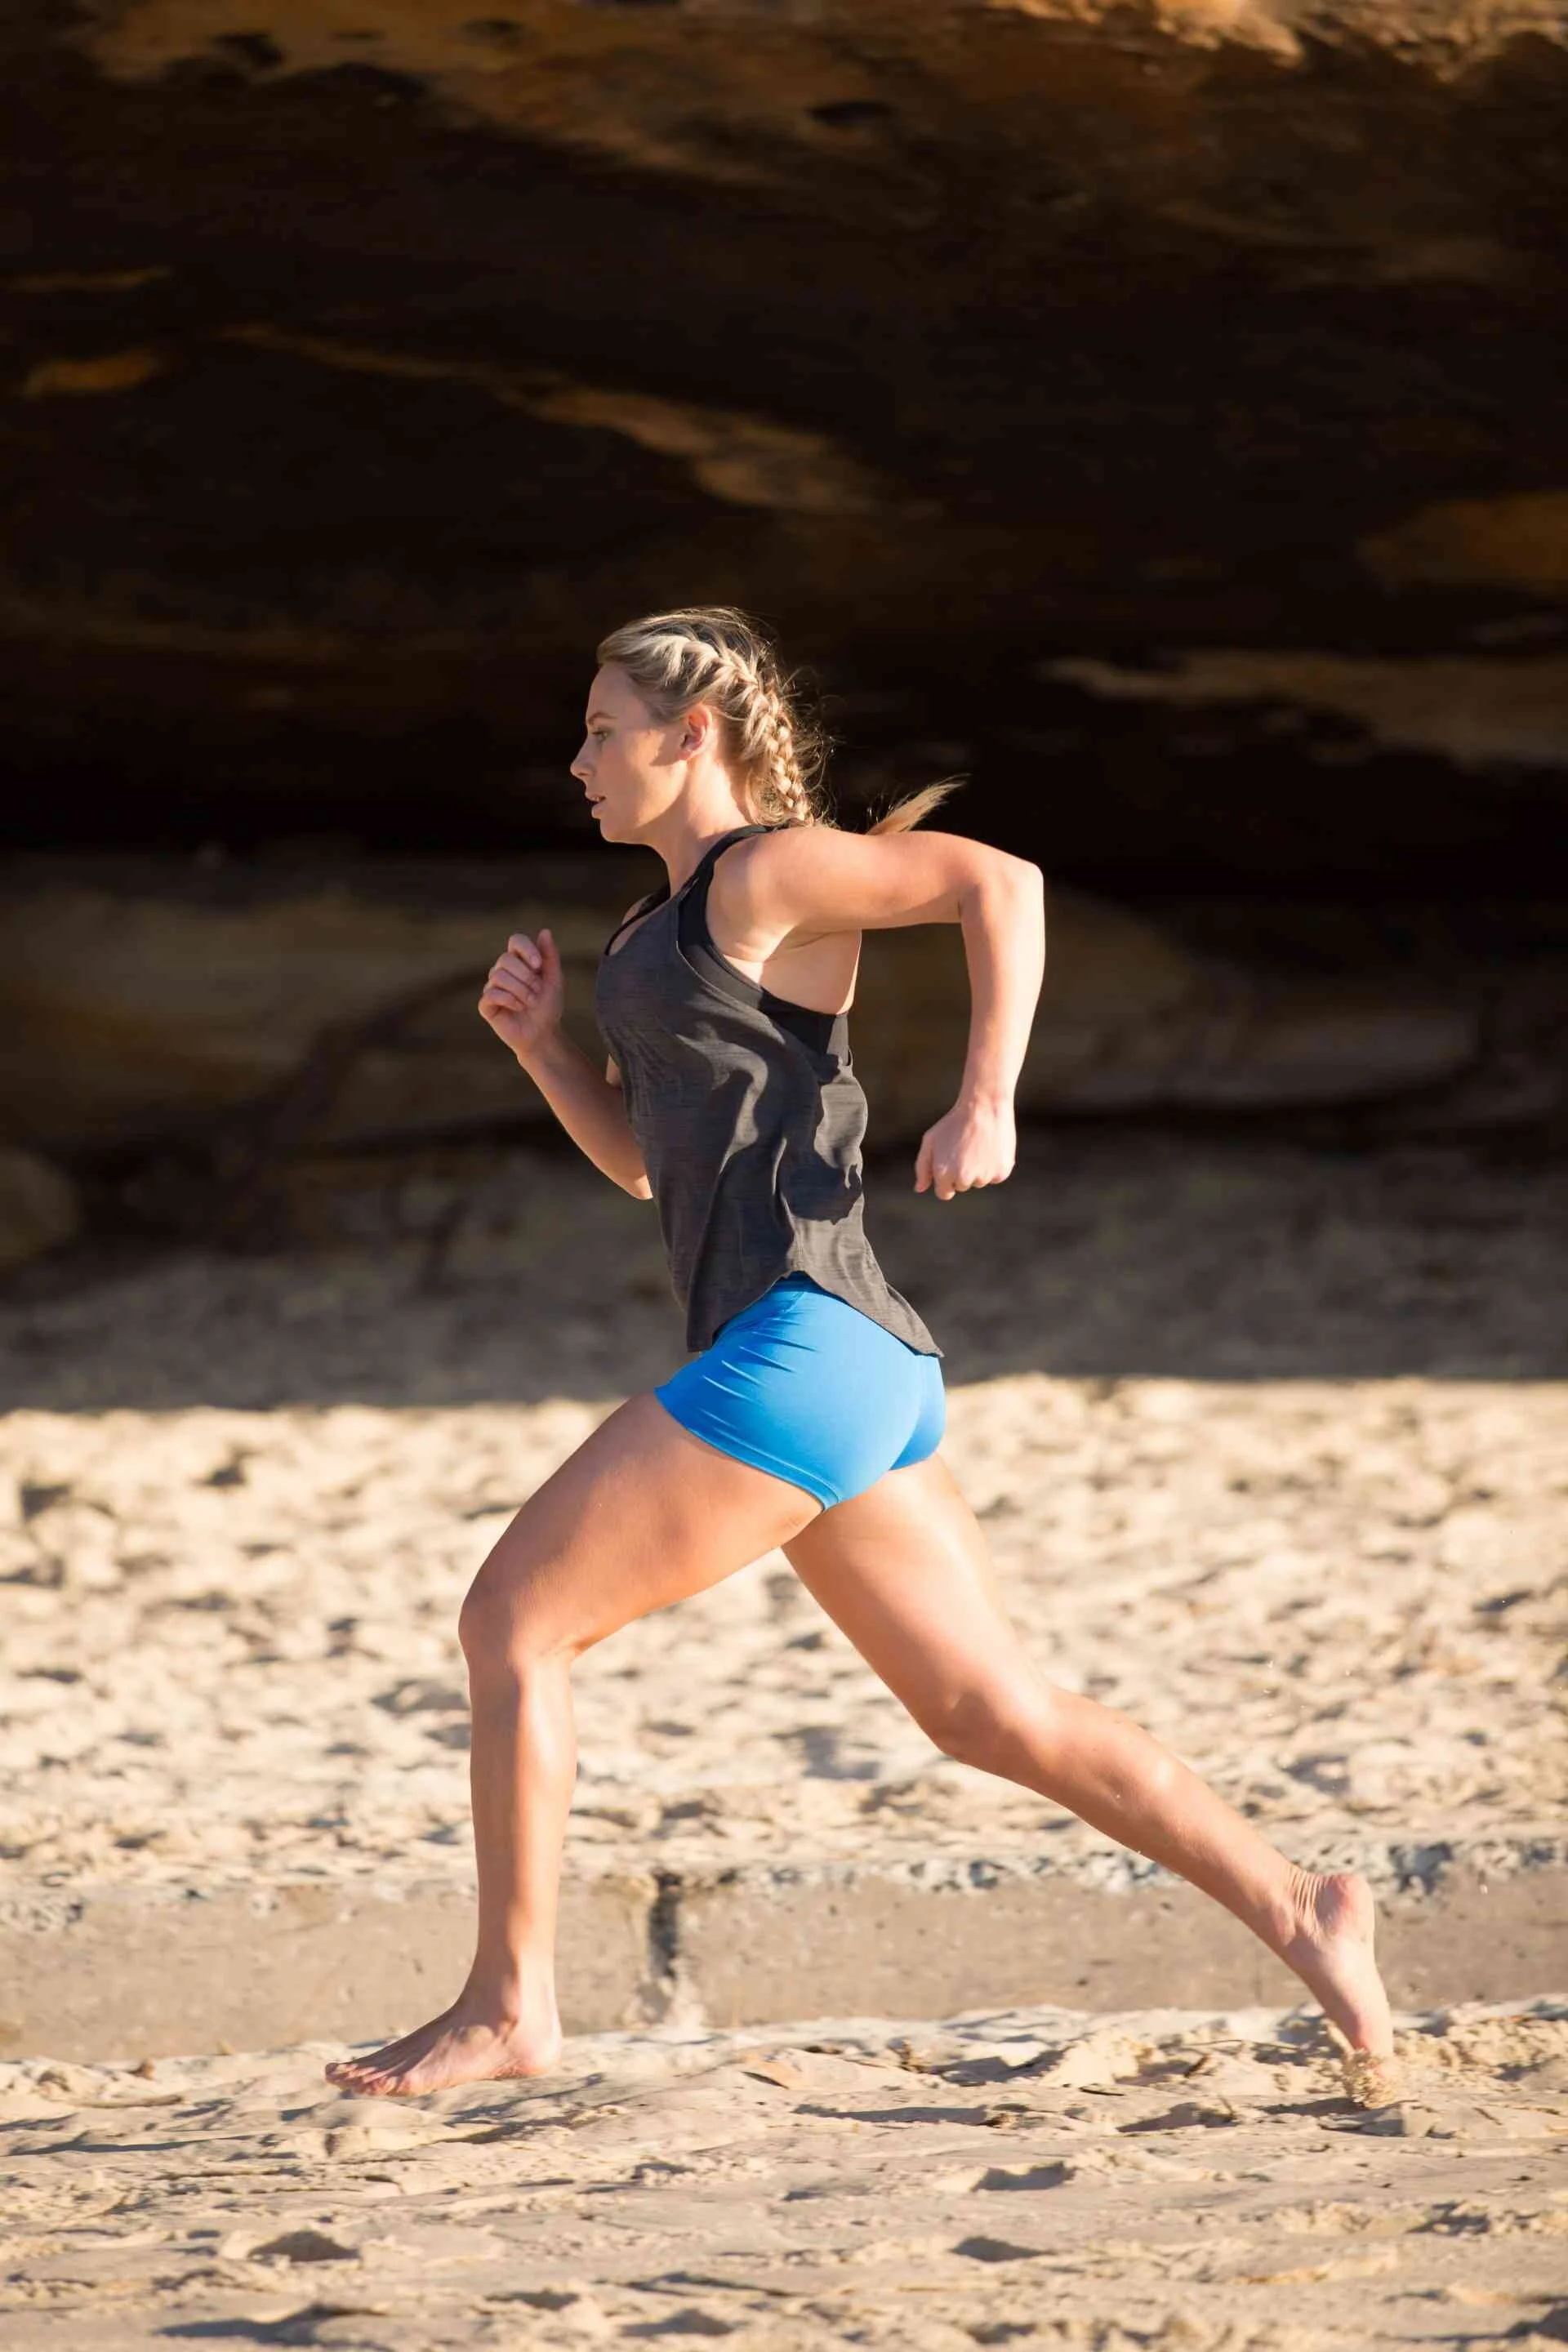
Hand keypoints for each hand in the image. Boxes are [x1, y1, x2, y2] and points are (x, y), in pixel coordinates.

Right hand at [479, 928, 564, 1063]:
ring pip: (499, 976)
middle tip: (538, 992)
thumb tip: (545, 931)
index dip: (526, 949)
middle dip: (526, 976)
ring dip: (520, 990)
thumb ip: (550, 957)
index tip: (539, 965)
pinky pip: (492, 993)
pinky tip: (519, 1008)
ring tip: (531, 1002)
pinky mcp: (486, 1004)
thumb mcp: (554, 980)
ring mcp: (492, 987)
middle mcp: (503, 970)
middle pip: (505, 959)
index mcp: (519, 961)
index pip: (515, 940)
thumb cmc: (548, 1006)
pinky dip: (509, 1000)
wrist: (543, 1034)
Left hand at [914, 1094, 1015, 1200]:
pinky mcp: (1001, 1173)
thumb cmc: (954, 1122)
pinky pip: (995, 1176)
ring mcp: (984, 1177)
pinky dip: (994, 1165)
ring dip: (979, 1169)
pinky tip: (992, 1147)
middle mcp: (963, 1179)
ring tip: (979, 1145)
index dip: (947, 1179)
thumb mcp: (930, 1141)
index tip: (952, 1164)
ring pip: (980, 1181)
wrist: (984, 1106)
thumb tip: (919, 1189)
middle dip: (962, 1172)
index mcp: (943, 1173)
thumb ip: (922, 1167)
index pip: (944, 1193)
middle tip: (966, 1147)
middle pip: (962, 1186)